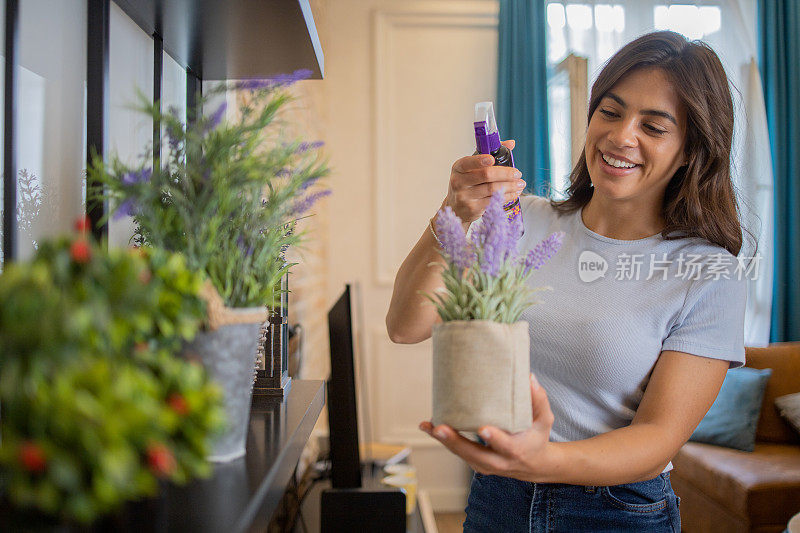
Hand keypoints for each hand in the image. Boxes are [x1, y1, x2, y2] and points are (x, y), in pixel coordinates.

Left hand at [419, 373, 554, 481]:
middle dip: (456, 442)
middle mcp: (499, 461)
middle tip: (440, 428)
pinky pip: (457, 452)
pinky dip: (443, 441)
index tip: (483, 429)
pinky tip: (429, 427)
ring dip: (443, 441)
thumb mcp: (544, 420)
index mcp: (517, 450)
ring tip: (428, 425)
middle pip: (474, 454)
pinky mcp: (475, 462)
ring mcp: (485, 464)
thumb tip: (529, 377)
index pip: (505, 445)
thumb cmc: (537, 437)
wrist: (533, 465)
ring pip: (461, 454)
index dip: (494, 438)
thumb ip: (538, 399)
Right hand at [440, 140, 524, 228]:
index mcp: (458, 167)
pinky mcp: (473, 208)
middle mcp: (459, 181)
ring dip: (510, 186)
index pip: (468, 162)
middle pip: (486, 175)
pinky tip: (514, 193)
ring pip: (493, 189)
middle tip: (518, 173)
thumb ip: (490, 153)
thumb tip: (511, 143)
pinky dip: (507, 196)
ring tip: (520, 183)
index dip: (480, 160)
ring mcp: (465, 196)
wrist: (456, 207)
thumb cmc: (467, 183)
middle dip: (505, 173)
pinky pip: (494, 201)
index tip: (492, 159)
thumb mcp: (473, 167)